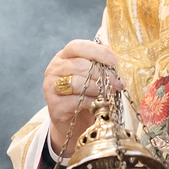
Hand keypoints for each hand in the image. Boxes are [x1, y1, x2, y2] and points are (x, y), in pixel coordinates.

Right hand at [43, 40, 122, 155]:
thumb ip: (100, 64)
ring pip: (77, 82)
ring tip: (110, 93)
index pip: (77, 47)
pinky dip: (91, 101)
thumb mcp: (93, 76)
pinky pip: (76, 100)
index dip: (97, 52)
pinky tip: (98, 103)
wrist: (75, 121)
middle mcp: (54, 69)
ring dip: (98, 88)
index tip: (114, 60)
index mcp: (64, 56)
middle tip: (118, 82)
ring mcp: (51, 87)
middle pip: (79, 65)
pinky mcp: (54, 105)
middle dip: (102, 73)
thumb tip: (113, 60)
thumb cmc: (86, 93)